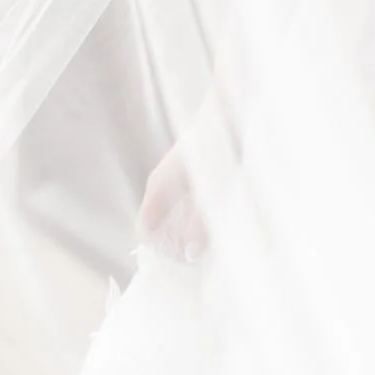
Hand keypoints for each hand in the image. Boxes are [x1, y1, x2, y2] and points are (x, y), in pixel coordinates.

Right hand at [137, 144, 209, 262]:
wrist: (230, 112)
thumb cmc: (218, 149)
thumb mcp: (211, 192)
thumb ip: (200, 224)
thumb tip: (190, 255)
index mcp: (158, 187)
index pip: (145, 230)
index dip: (162, 251)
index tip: (186, 262)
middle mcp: (161, 183)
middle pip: (157, 225)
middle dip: (175, 244)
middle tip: (202, 256)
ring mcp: (173, 178)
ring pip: (171, 215)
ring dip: (187, 232)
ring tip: (211, 241)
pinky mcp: (189, 175)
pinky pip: (183, 205)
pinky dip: (194, 218)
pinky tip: (216, 220)